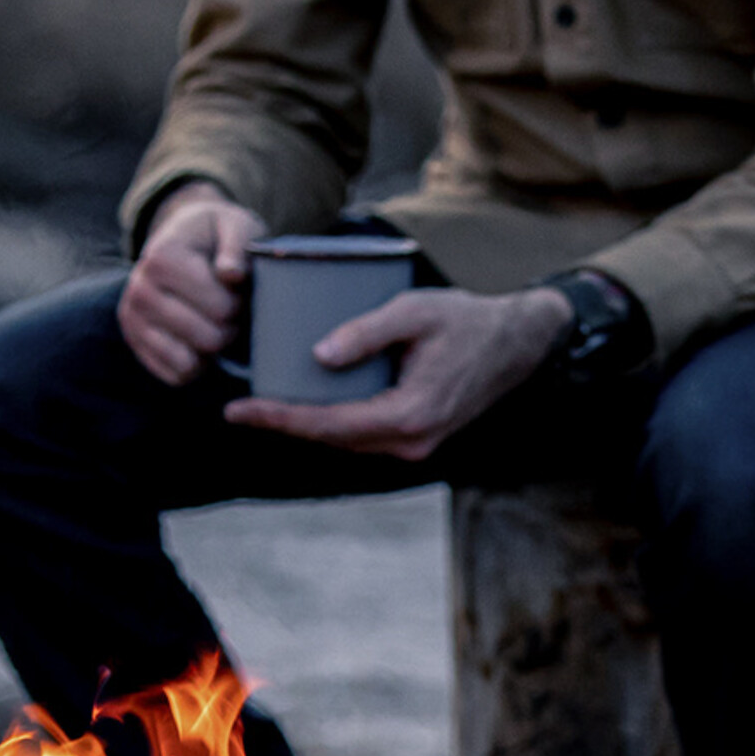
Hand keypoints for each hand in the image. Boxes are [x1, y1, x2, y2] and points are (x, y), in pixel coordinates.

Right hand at [118, 182, 265, 383]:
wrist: (185, 240)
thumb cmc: (216, 236)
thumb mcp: (234, 225)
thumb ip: (237, 245)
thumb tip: (230, 275)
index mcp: (161, 257)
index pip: (220, 307)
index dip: (239, 301)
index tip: (235, 286)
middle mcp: (139, 290)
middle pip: (209, 338)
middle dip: (230, 326)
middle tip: (230, 307)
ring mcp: (133, 320)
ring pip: (190, 363)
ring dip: (214, 347)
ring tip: (215, 320)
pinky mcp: (136, 343)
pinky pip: (176, 376)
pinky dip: (197, 364)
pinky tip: (200, 339)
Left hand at [222, 283, 572, 461]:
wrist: (516, 344)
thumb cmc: (467, 319)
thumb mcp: (415, 311)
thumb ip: (367, 332)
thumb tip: (317, 354)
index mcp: (408, 414)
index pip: (328, 424)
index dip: (279, 418)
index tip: (238, 410)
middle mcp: (410, 440)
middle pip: (331, 439)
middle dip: (284, 425)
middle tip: (238, 409)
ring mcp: (415, 444)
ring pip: (345, 441)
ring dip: (306, 427)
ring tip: (264, 407)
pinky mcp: (416, 437)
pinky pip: (362, 434)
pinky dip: (331, 422)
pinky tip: (306, 404)